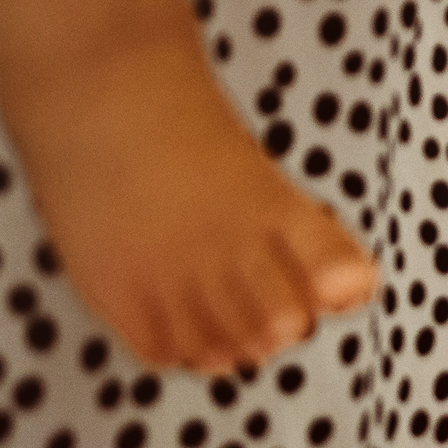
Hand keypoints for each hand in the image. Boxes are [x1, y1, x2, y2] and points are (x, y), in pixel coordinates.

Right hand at [1, 36, 376, 374]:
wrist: (101, 94)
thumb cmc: (188, 142)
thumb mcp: (265, 180)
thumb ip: (314, 244)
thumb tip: (347, 298)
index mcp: (277, 207)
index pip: (346, 279)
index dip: (341, 289)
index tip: (326, 277)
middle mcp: (228, 241)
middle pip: (284, 327)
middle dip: (281, 322)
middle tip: (254, 288)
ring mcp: (171, 269)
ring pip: (227, 351)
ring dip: (229, 338)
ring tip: (209, 296)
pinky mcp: (118, 289)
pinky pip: (168, 352)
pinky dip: (180, 344)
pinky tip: (173, 306)